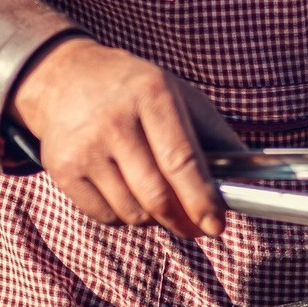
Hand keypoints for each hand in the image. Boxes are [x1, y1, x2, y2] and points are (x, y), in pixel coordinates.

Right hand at [11, 37, 245, 236]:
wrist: (67, 76)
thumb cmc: (135, 89)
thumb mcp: (179, 94)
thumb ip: (215, 135)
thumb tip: (246, 178)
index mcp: (152, 96)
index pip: (181, 161)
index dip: (202, 199)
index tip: (217, 223)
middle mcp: (115, 121)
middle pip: (156, 195)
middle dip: (182, 221)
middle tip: (196, 230)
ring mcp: (85, 147)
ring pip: (131, 212)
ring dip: (154, 220)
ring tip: (160, 204)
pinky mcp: (61, 169)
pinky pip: (104, 217)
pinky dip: (124, 218)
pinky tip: (128, 196)